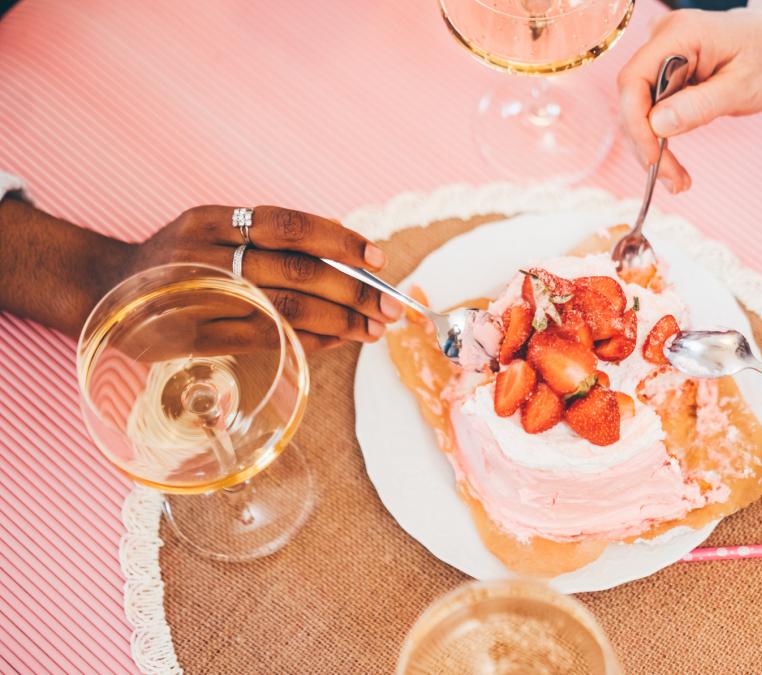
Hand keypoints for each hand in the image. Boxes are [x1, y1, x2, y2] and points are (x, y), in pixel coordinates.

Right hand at [121, 205, 400, 352]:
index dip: (338, 240)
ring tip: (374, 328)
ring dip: (338, 320)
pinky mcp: (192, 337)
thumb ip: (266, 240)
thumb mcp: (210, 232)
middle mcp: (202, 253)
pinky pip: (265, 339)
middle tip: (390, 306)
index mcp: (210, 219)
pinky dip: (308, 340)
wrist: (101, 290)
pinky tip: (338, 341)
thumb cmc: (177, 260)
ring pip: (283, 307)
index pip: (287, 224)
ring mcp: (195, 298)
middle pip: (292, 270)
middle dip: (351, 290)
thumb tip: (349, 260)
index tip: (377, 257)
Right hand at [616, 0, 761, 192]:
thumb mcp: (744, 86)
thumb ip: (700, 104)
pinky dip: (662, 138)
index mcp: (680, 34)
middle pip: (633, 99)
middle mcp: (663, 39)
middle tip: (672, 181)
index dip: (636, 123)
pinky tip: (674, 166)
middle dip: (646, 144)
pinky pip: (654, 109)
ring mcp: (663, 54)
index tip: (654, 159)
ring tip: (677, 181)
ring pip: (640, 109)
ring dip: (653, 148)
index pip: (634, 80)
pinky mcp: (668, 72)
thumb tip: (657, 125)